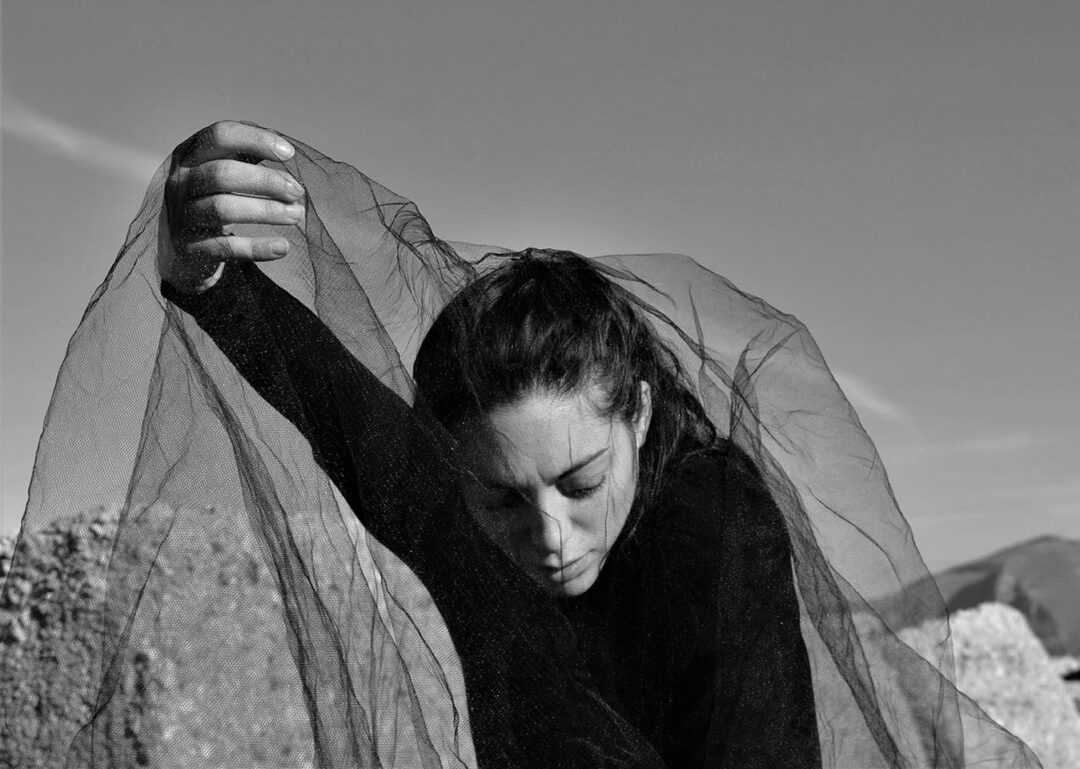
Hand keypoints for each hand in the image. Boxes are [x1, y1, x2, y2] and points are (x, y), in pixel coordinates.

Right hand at [160, 121, 304, 292]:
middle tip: (297, 191)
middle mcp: (181, 181)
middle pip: (223, 174)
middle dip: (267, 181)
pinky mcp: (189, 247)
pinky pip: (225, 247)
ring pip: (222, 209)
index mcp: (190, 154)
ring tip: (297, 215)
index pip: (220, 136)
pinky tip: (282, 247)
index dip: (256, 140)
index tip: (289, 153)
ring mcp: (182, 215)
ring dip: (266, 211)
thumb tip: (285, 147)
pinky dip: (257, 248)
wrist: (174, 243)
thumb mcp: (218, 167)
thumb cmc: (208, 195)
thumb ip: (246, 153)